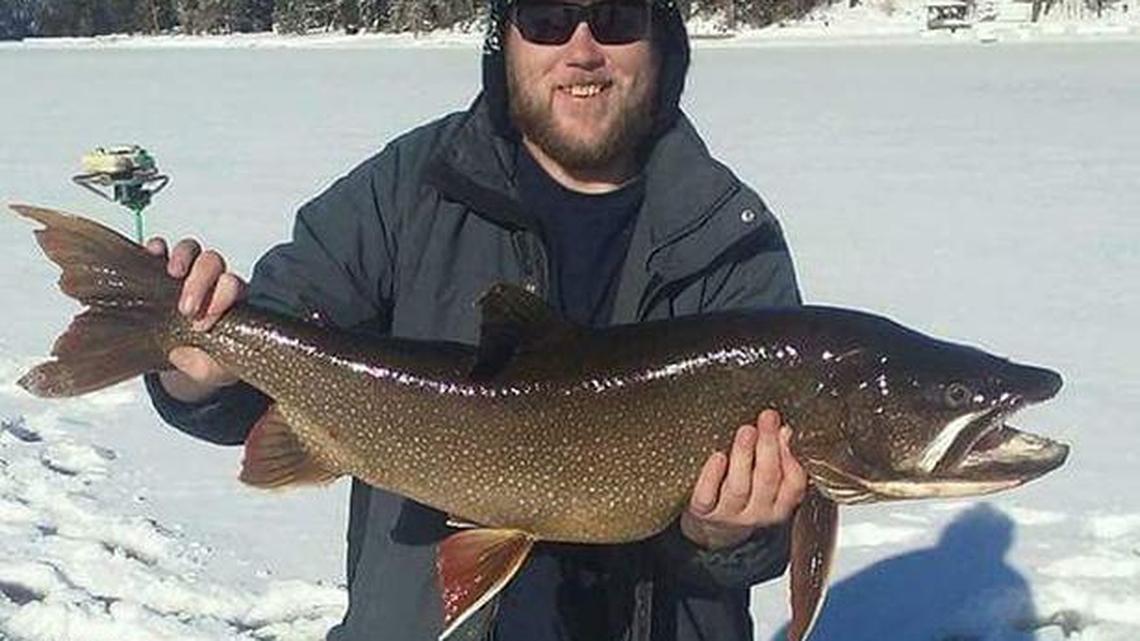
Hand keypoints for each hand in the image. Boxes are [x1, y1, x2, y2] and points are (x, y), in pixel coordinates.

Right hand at [145, 237, 245, 399]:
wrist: (186, 356)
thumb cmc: (207, 359)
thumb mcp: (212, 370)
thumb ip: (206, 366)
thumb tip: (182, 354)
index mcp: (231, 300)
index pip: (233, 286)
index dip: (221, 299)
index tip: (203, 324)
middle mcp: (211, 280)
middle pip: (213, 262)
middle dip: (201, 282)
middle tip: (186, 309)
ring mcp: (185, 272)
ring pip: (191, 249)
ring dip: (183, 257)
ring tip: (172, 274)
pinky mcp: (158, 270)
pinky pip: (159, 249)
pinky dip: (155, 248)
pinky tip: (149, 255)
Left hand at [680, 409, 807, 549]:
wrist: (712, 530)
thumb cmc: (743, 497)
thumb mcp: (765, 483)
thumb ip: (778, 458)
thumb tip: (784, 430)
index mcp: (778, 506)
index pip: (794, 484)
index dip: (790, 457)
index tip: (784, 430)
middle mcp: (757, 513)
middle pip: (766, 480)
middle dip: (768, 446)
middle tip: (766, 419)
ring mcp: (729, 515)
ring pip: (738, 487)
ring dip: (743, 456)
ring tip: (746, 432)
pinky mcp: (703, 513)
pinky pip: (707, 497)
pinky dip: (711, 477)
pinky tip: (717, 457)